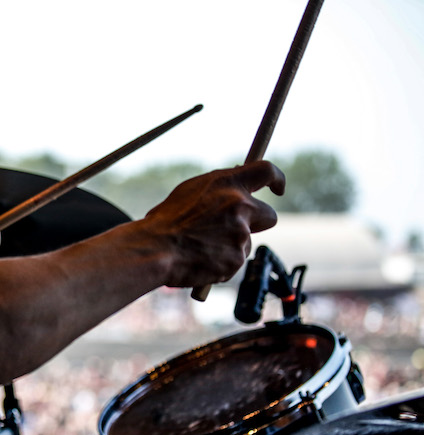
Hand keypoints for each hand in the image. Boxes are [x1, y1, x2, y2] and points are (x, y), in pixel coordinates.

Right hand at [145, 160, 284, 287]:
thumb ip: (217, 192)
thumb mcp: (189, 193)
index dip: (277, 178)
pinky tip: (201, 260)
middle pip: (269, 215)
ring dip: (230, 246)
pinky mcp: (237, 258)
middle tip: (232, 230)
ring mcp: (240, 233)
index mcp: (226, 183)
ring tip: (201, 248)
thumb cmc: (164, 222)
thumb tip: (231, 192)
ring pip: (245, 242)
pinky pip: (234, 262)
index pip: (266, 171)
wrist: (155, 250)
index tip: (278, 187)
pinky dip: (221, 263)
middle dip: (254, 223)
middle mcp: (239, 205)